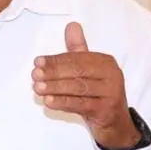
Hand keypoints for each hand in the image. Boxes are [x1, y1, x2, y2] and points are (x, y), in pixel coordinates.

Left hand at [32, 22, 141, 149]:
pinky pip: (81, 104)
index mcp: (105, 62)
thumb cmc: (98, 94)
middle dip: (53, 73)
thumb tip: (72, 25)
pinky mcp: (106, 110)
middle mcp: (112, 75)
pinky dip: (63, 102)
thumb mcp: (89, 71)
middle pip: (77, 71)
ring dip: (55, 87)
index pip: (77, 58)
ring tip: (38, 88)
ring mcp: (111, 93)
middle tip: (35, 75)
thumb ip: (78, 49)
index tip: (38, 62)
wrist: (115, 124)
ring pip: (78, 88)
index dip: (56, 60)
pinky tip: (48, 101)